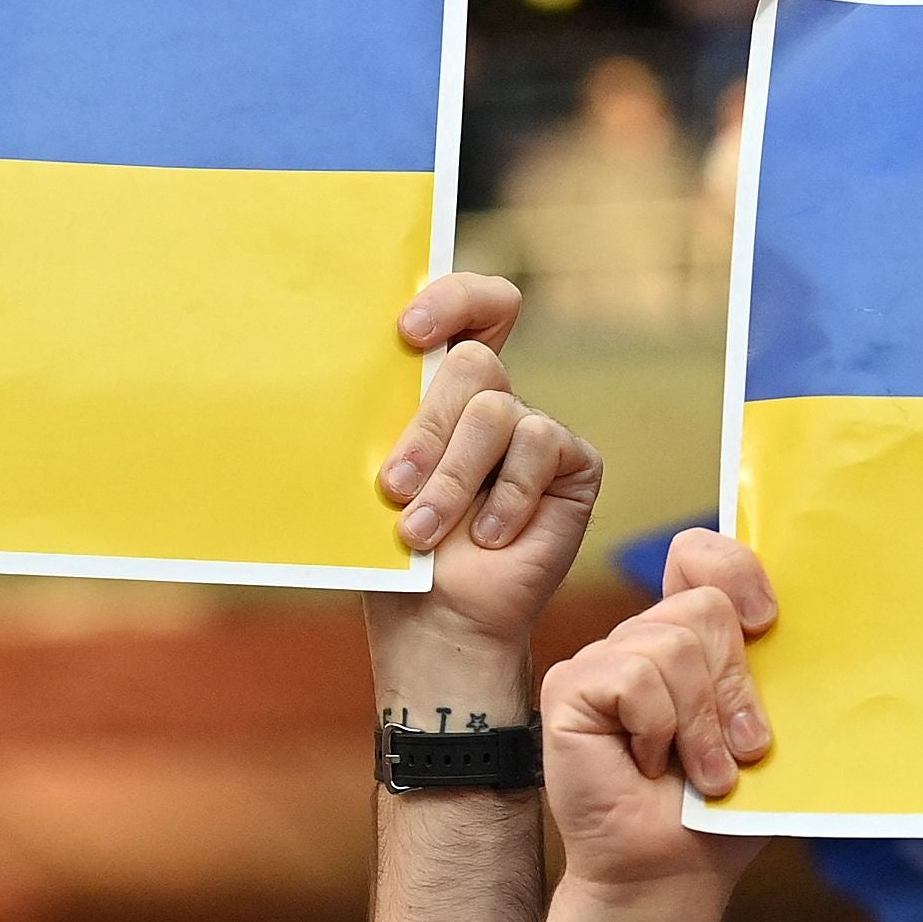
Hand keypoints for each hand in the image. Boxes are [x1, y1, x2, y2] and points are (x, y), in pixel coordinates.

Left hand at [364, 275, 601, 701]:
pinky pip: (538, 447)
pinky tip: (488, 536)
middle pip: (473, 364)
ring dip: (452, 478)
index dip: (451, 300)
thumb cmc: (397, 553)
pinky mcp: (574, 464)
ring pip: (495, 411)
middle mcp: (494, 400)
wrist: (436, 621)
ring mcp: (537, 430)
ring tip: (421, 530)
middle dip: (427, 429)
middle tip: (394, 486)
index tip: (409, 332)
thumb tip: (348, 367)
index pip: (469, 309)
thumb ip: (386, 419)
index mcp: (444, 388)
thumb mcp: (377, 476)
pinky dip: (506, 496)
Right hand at [530, 536, 779, 921]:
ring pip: (671, 645)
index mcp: (687, 640)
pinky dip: (658, 729)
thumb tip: (788, 622)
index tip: (766, 623)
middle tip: (740, 751)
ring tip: (702, 773)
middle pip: (703, 607)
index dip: (736, 569)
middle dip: (734, 687)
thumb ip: (766, 671)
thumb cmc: (721, 813)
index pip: (700, 556)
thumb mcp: (762, 731)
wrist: (673, 872)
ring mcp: (601, 661)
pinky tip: (645, 765)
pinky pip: (635, 679)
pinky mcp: (570, 688)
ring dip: (701, 724)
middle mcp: (641, 640)